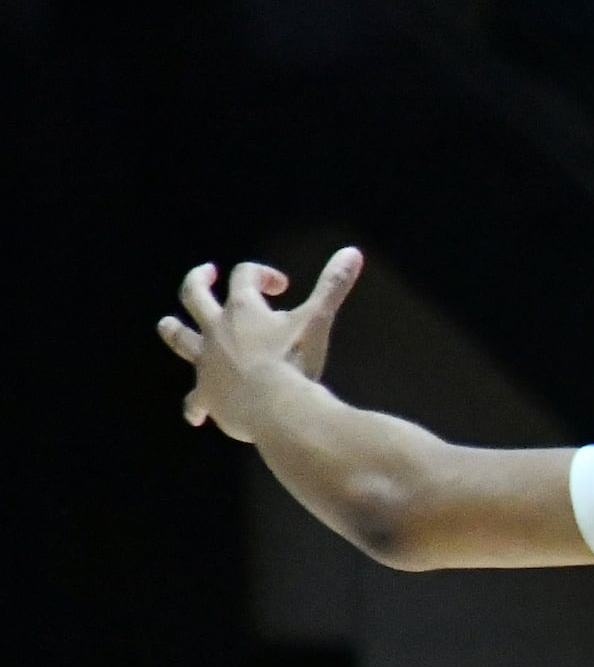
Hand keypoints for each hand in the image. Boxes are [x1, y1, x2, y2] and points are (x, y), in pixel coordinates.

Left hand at [158, 250, 362, 439]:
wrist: (277, 409)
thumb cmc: (295, 361)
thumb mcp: (318, 321)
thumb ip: (332, 286)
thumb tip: (352, 252)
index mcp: (243, 309)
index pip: (244, 276)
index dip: (261, 274)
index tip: (281, 286)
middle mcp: (217, 330)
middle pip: (195, 295)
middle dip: (199, 281)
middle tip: (207, 273)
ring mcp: (207, 362)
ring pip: (180, 338)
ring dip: (172, 330)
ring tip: (167, 323)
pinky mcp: (208, 394)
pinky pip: (195, 400)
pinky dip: (194, 405)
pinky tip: (195, 414)